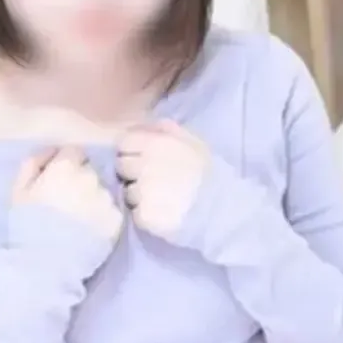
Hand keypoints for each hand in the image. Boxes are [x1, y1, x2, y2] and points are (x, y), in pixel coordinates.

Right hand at [12, 146, 122, 242]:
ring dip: (93, 198)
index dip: (67, 164)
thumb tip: (51, 150)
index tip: (59, 180)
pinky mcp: (117, 220)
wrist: (46, 264)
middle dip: (81, 180)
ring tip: (79, 219)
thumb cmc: (27, 225)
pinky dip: (103, 217)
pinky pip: (111, 211)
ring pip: (102, 190)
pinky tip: (90, 230)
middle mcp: (91, 177)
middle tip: (68, 202)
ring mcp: (107, 198)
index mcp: (66, 166)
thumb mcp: (18, 190)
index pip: (75, 151)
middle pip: (90, 170)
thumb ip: (34, 162)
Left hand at [116, 120, 208, 238]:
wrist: (221, 207)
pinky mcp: (144, 215)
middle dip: (132, 172)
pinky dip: (145, 214)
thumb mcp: (192, 141)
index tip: (141, 158)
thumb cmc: (207, 171)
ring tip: (161, 198)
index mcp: (155, 143)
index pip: (123, 142)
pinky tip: (162, 211)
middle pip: (121, 167)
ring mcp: (142, 192)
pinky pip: (135, 213)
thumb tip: (141, 127)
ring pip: (127, 192)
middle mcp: (145, 166)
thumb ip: (165, 129)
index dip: (131, 150)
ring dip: (139, 195)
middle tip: (152, 179)